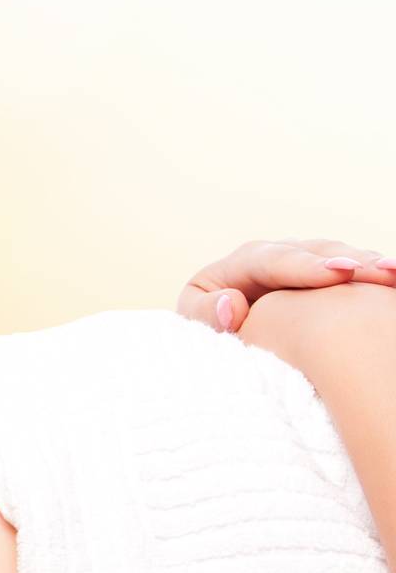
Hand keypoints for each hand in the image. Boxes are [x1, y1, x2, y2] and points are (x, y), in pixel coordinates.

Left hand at [177, 238, 395, 333]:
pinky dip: (375, 277)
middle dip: (352, 261)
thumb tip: (230, 306)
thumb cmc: (208, 319)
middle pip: (320, 253)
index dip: (307, 266)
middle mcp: (283, 254)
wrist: (223, 319)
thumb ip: (205, 312)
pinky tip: (394, 284)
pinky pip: (356, 274)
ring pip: (345, 258)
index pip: (276, 260)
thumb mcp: (196, 316)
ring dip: (371, 266)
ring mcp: (309, 262)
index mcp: (247, 260)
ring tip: (394, 276)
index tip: (337, 274)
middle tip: (382, 272)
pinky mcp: (328, 277)